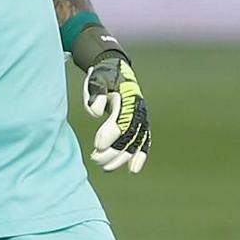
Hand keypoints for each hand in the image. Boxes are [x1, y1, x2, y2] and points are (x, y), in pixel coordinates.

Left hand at [83, 55, 150, 172]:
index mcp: (127, 97)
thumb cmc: (103, 77)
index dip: (111, 134)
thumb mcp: (96, 79)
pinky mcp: (141, 124)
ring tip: (106, 167)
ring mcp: (141, 117)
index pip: (122, 120)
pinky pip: (143, 142)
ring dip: (122, 157)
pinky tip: (133, 169)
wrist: (116, 70)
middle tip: (95, 158)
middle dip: (113, 150)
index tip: (97, 145)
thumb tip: (96, 112)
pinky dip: (140, 156)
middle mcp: (138, 109)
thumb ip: (96, 94)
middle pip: (129, 135)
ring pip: (136, 142)